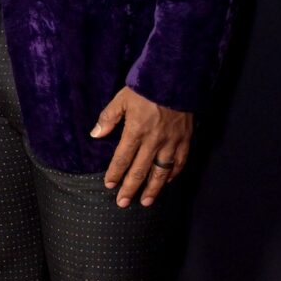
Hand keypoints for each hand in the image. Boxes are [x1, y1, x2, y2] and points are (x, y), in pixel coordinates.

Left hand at [90, 87, 192, 207]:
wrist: (176, 77)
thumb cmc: (146, 87)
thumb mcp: (122, 98)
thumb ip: (108, 118)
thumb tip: (95, 135)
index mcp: (136, 130)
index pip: (123, 158)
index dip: (115, 173)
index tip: (109, 185)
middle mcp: (154, 140)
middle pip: (140, 170)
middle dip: (130, 188)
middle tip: (123, 203)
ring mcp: (171, 141)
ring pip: (161, 171)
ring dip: (153, 188)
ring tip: (146, 202)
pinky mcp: (185, 139)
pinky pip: (179, 162)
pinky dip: (173, 174)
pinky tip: (166, 182)